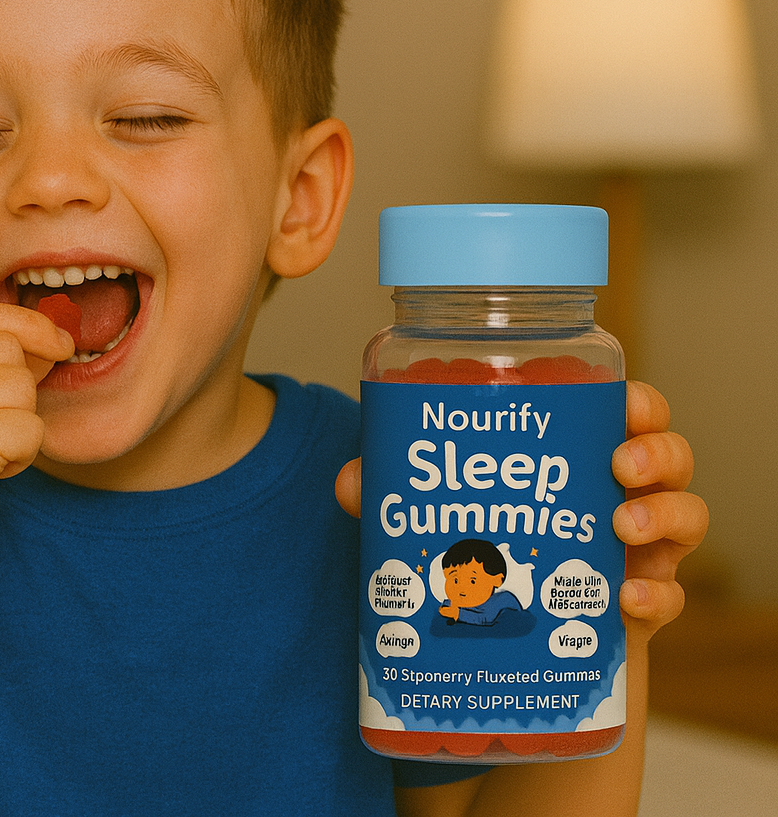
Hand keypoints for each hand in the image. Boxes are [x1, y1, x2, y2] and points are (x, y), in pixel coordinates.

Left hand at [335, 380, 705, 643]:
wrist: (519, 638)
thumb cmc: (492, 547)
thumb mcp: (448, 512)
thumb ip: (398, 492)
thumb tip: (352, 482)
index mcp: (582, 455)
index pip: (626, 411)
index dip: (635, 400)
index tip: (621, 400)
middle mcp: (622, 493)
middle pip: (670, 454)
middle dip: (655, 449)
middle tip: (619, 461)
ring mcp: (641, 550)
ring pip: (687, 516)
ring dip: (663, 513)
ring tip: (620, 525)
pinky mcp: (643, 605)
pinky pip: (670, 595)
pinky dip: (656, 596)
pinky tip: (626, 600)